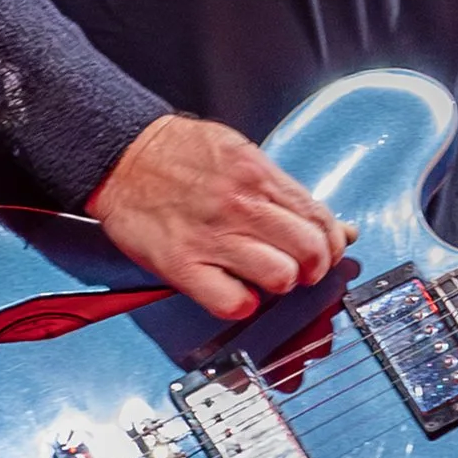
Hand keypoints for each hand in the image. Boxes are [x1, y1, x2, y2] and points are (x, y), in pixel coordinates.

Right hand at [90, 114, 354, 319]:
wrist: (120, 156)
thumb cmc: (179, 155)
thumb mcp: (239, 154)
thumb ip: (285, 191)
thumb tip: (337, 226)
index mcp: (258, 175)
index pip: (321, 219)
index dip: (332, 242)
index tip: (326, 250)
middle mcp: (241, 206)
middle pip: (310, 251)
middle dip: (314, 267)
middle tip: (300, 268)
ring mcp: (212, 238)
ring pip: (280, 277)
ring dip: (279, 282)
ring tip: (264, 276)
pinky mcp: (182, 265)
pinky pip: (232, 302)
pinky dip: (241, 303)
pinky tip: (234, 289)